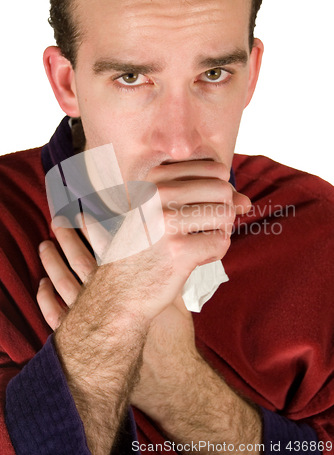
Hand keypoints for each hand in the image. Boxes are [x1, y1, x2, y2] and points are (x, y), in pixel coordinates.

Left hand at [37, 217, 198, 420]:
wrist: (169, 376)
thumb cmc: (174, 339)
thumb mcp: (178, 301)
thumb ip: (172, 277)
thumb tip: (177, 255)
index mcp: (133, 285)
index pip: (108, 250)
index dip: (95, 230)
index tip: (84, 212)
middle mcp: (110, 297)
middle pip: (81, 261)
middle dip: (69, 239)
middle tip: (58, 221)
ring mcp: (94, 318)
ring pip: (65, 283)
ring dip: (53, 263)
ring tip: (45, 245)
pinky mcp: (85, 337)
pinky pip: (57, 314)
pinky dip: (46, 298)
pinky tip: (41, 285)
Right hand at [41, 161, 249, 323]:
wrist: (119, 289)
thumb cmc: (149, 247)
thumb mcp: (169, 212)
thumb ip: (209, 201)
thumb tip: (247, 202)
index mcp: (154, 178)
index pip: (216, 169)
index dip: (217, 193)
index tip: (197, 210)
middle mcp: (158, 193)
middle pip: (224, 189)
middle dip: (222, 212)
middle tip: (201, 231)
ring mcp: (167, 221)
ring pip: (227, 214)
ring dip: (220, 233)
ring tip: (197, 244)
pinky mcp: (179, 250)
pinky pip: (222, 242)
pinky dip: (214, 254)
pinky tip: (192, 260)